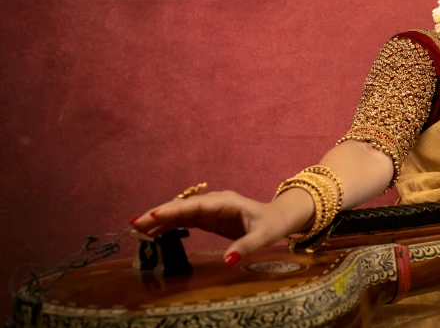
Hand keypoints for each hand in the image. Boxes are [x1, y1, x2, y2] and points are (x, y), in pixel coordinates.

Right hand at [129, 190, 300, 266]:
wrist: (280, 217)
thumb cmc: (273, 224)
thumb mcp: (263, 236)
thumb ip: (245, 247)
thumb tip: (227, 261)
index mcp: (227, 202)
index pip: (196, 205)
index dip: (175, 209)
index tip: (154, 215)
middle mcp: (215, 202)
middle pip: (183, 206)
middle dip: (160, 214)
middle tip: (135, 224)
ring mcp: (211, 209)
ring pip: (182, 212)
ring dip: (161, 219)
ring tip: (138, 229)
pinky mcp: (210, 218)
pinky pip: (186, 219)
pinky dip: (171, 224)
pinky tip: (155, 232)